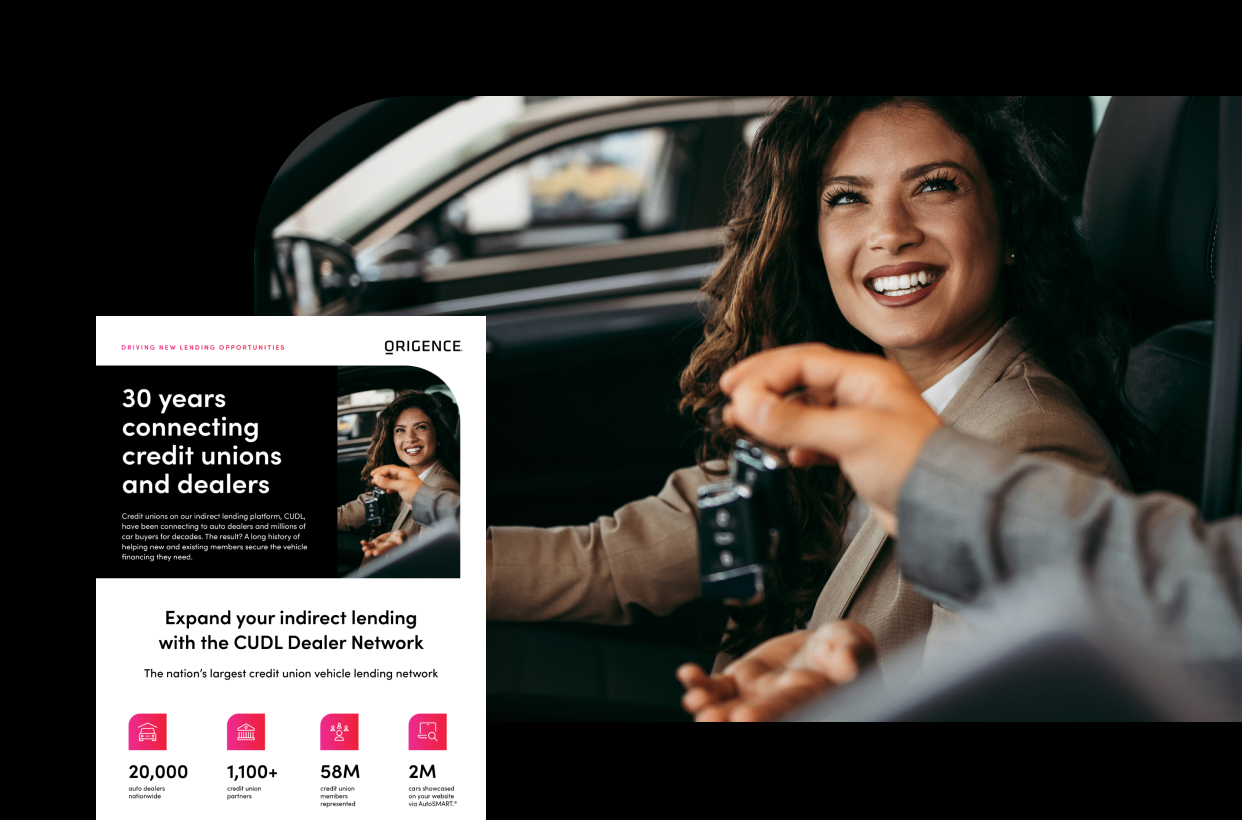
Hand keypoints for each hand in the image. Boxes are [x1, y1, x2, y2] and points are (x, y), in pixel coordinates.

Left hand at [360, 529, 405, 558]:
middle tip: (367, 554)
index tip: (376, 553)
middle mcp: (384, 549)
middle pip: (378, 551)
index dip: (381, 552)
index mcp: (391, 548)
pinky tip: (362, 542)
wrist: (396, 536)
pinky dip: (365, 544)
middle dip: (372, 553)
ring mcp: (379, 547)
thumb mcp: (402, 536)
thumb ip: (401, 538)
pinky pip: (369, 545)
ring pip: (372, 549)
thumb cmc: (400, 536)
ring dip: (367, 550)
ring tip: (364, 548)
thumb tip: (400, 540)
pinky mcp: (375, 544)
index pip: (386, 550)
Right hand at [371, 464, 422, 505]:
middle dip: (381, 475)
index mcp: (404, 472)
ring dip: (383, 481)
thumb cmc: (416, 492)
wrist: (422, 502)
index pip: (390, 468)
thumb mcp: (401, 486)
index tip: (374, 475)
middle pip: (390, 472)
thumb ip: (388, 482)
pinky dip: (389, 487)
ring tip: (376, 483)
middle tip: (373, 477)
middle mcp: (404, 476)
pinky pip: (394, 486)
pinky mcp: (403, 490)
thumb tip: (377, 479)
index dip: (381, 471)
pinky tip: (387, 490)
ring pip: (391, 479)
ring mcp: (404, 483)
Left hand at [676, 621, 875, 720]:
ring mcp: (756, 699)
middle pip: (757, 716)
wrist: (822, 647)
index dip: (769, 715)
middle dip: (732, 720)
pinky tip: (688, 676)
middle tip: (711, 720)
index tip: (746, 717)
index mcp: (813, 702)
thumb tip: (850, 667)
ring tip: (695, 702)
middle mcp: (781, 708)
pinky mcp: (738, 684)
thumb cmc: (844, 649)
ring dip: (709, 708)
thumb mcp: (853, 644)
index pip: (791, 711)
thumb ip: (852, 654)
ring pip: (729, 709)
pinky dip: (700, 684)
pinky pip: (716, 688)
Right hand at [720, 344, 941, 534]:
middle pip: (801, 379)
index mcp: (866, 376)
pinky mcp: (859, 450)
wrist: (941, 508)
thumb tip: (749, 407)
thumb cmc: (916, 464)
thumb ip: (796, 421)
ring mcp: (861, 420)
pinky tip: (791, 455)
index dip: (764, 372)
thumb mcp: (850, 436)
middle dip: (764, 388)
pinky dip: (798, 443)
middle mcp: (863, 393)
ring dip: (776, 416)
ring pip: (807, 408)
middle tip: (732, 398)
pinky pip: (818, 436)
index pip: (802, 361)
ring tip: (748, 425)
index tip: (735, 390)